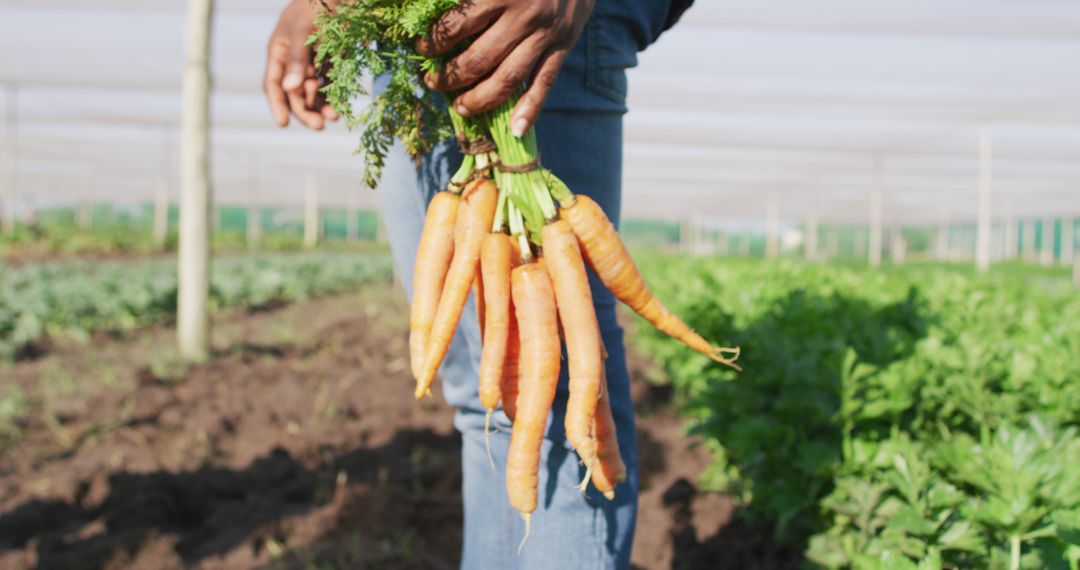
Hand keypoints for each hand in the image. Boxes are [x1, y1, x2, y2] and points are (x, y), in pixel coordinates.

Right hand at [264, 0, 339, 129]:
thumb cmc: (316, 6)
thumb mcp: (303, 31)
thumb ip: (297, 60)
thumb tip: (291, 89)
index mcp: (280, 51)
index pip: (274, 83)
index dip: (277, 104)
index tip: (284, 123)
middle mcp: (295, 60)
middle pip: (296, 93)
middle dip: (305, 110)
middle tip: (319, 126)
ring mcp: (315, 61)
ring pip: (315, 91)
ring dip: (321, 106)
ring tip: (334, 117)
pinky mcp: (335, 61)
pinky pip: (332, 84)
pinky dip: (335, 96)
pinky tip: (341, 107)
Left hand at [418, 0, 595, 136]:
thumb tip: (427, 5)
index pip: (457, 27)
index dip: (434, 41)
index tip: (421, 48)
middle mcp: (523, 17)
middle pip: (478, 60)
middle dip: (449, 76)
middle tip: (432, 82)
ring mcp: (545, 36)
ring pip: (508, 79)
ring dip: (480, 100)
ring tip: (460, 108)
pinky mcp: (562, 47)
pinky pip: (544, 84)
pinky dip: (531, 110)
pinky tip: (516, 130)